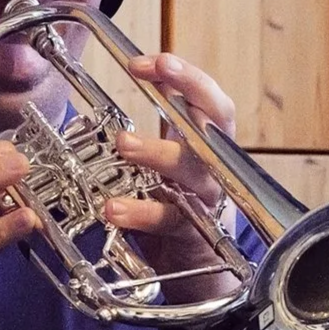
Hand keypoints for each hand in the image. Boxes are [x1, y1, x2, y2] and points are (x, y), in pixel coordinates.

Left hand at [105, 52, 241, 302]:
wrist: (199, 268)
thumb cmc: (182, 203)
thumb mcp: (173, 158)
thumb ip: (162, 122)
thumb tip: (138, 80)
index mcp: (208, 143)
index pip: (208, 98)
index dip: (185, 75)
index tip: (148, 60)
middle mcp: (214, 166)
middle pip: (214, 121)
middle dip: (190, 89)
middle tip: (153, 71)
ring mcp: (205, 199)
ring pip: (192, 169)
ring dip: (159, 151)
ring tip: (124, 142)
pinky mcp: (191, 232)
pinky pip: (168, 218)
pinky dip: (140, 212)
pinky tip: (114, 208)